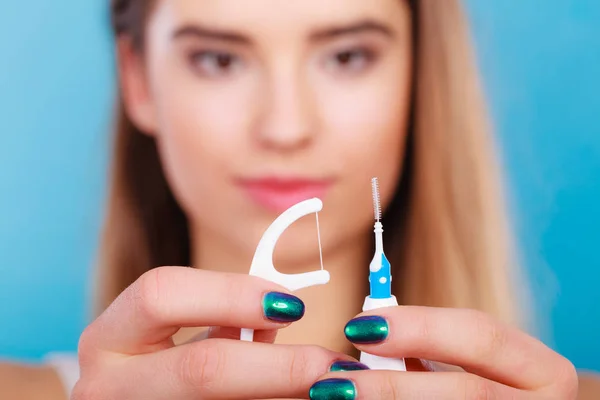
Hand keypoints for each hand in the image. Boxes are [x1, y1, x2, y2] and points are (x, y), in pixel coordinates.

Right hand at [72, 267, 352, 399]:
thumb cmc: (167, 368)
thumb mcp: (180, 335)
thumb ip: (225, 318)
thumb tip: (290, 307)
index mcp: (109, 339)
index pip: (161, 294)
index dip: (232, 292)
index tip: (293, 304)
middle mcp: (107, 386)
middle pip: (203, 368)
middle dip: (282, 367)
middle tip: (336, 365)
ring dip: (287, 399)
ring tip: (332, 391)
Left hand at [309, 306, 577, 398]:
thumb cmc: (474, 392)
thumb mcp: (464, 366)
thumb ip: (426, 348)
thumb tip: (362, 326)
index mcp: (540, 371)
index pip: (482, 335)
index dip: (418, 327)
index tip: (358, 325)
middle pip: (467, 393)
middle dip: (392, 387)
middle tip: (331, 381)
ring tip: (333, 398)